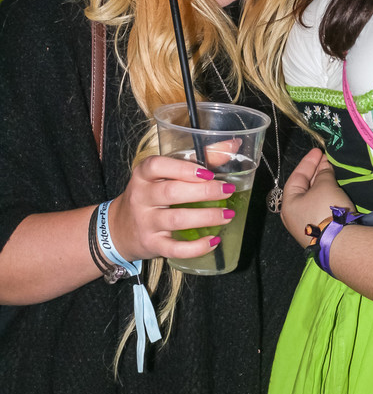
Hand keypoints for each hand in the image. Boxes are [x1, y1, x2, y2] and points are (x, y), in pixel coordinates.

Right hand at [107, 154, 236, 261]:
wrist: (119, 229)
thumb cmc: (149, 196)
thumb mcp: (163, 175)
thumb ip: (196, 160)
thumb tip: (232, 145)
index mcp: (143, 175)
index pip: (157, 166)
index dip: (184, 168)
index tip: (208, 172)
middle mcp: (141, 197)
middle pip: (171, 192)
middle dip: (204, 191)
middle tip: (227, 190)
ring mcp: (145, 222)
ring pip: (176, 220)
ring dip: (206, 216)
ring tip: (227, 214)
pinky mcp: (152, 244)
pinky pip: (175, 248)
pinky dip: (196, 247)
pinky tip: (213, 240)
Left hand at [280, 148, 353, 246]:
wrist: (341, 242)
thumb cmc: (325, 209)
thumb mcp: (324, 186)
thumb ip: (323, 173)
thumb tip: (324, 166)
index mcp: (289, 204)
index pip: (296, 177)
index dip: (308, 162)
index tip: (318, 151)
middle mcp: (295, 215)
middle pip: (304, 188)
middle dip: (316, 173)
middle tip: (327, 159)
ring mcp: (307, 225)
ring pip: (314, 198)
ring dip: (322, 184)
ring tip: (332, 171)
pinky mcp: (321, 231)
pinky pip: (321, 208)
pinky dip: (327, 196)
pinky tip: (335, 189)